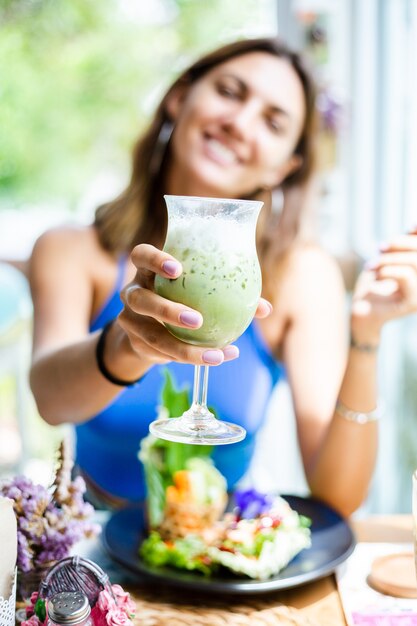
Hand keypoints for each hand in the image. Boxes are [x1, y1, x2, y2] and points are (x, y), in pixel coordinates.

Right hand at [118, 244, 270, 366]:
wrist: (150, 328)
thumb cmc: (183, 298)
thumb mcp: (199, 290)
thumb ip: (229, 293)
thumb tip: (265, 308)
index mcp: (147, 270)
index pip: (141, 255)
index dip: (155, 260)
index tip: (177, 268)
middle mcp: (133, 293)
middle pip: (141, 299)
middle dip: (167, 310)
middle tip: (197, 320)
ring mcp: (130, 320)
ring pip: (152, 336)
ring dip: (183, 347)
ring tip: (215, 354)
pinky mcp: (136, 344)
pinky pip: (162, 355)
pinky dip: (190, 358)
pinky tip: (216, 357)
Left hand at [351, 231, 416, 339]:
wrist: (362, 311)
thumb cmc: (374, 284)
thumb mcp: (389, 260)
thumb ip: (404, 246)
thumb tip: (414, 226)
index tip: (410, 226)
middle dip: (399, 244)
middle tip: (379, 248)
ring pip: (415, 262)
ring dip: (389, 259)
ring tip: (371, 265)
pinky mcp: (414, 303)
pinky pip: (406, 276)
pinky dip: (388, 270)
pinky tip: (376, 276)